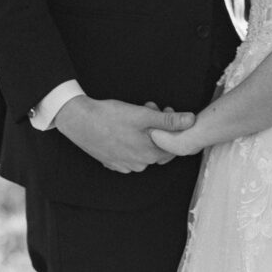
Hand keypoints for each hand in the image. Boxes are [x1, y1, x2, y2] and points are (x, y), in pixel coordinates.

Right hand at [54, 96, 194, 173]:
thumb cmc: (111, 117)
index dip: (171, 126)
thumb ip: (169, 120)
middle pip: (158, 146)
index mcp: (149, 154)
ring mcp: (124, 165)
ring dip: (145, 132)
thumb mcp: (143, 114)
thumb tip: (191, 120)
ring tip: (135, 113)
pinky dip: (131, 139)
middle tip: (149, 107)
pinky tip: (124, 126)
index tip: (164, 109)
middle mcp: (138, 164)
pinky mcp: (112, 162)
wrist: (80, 121)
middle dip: (158, 126)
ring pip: (143, 148)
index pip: (173, 146)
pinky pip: (129, 152)